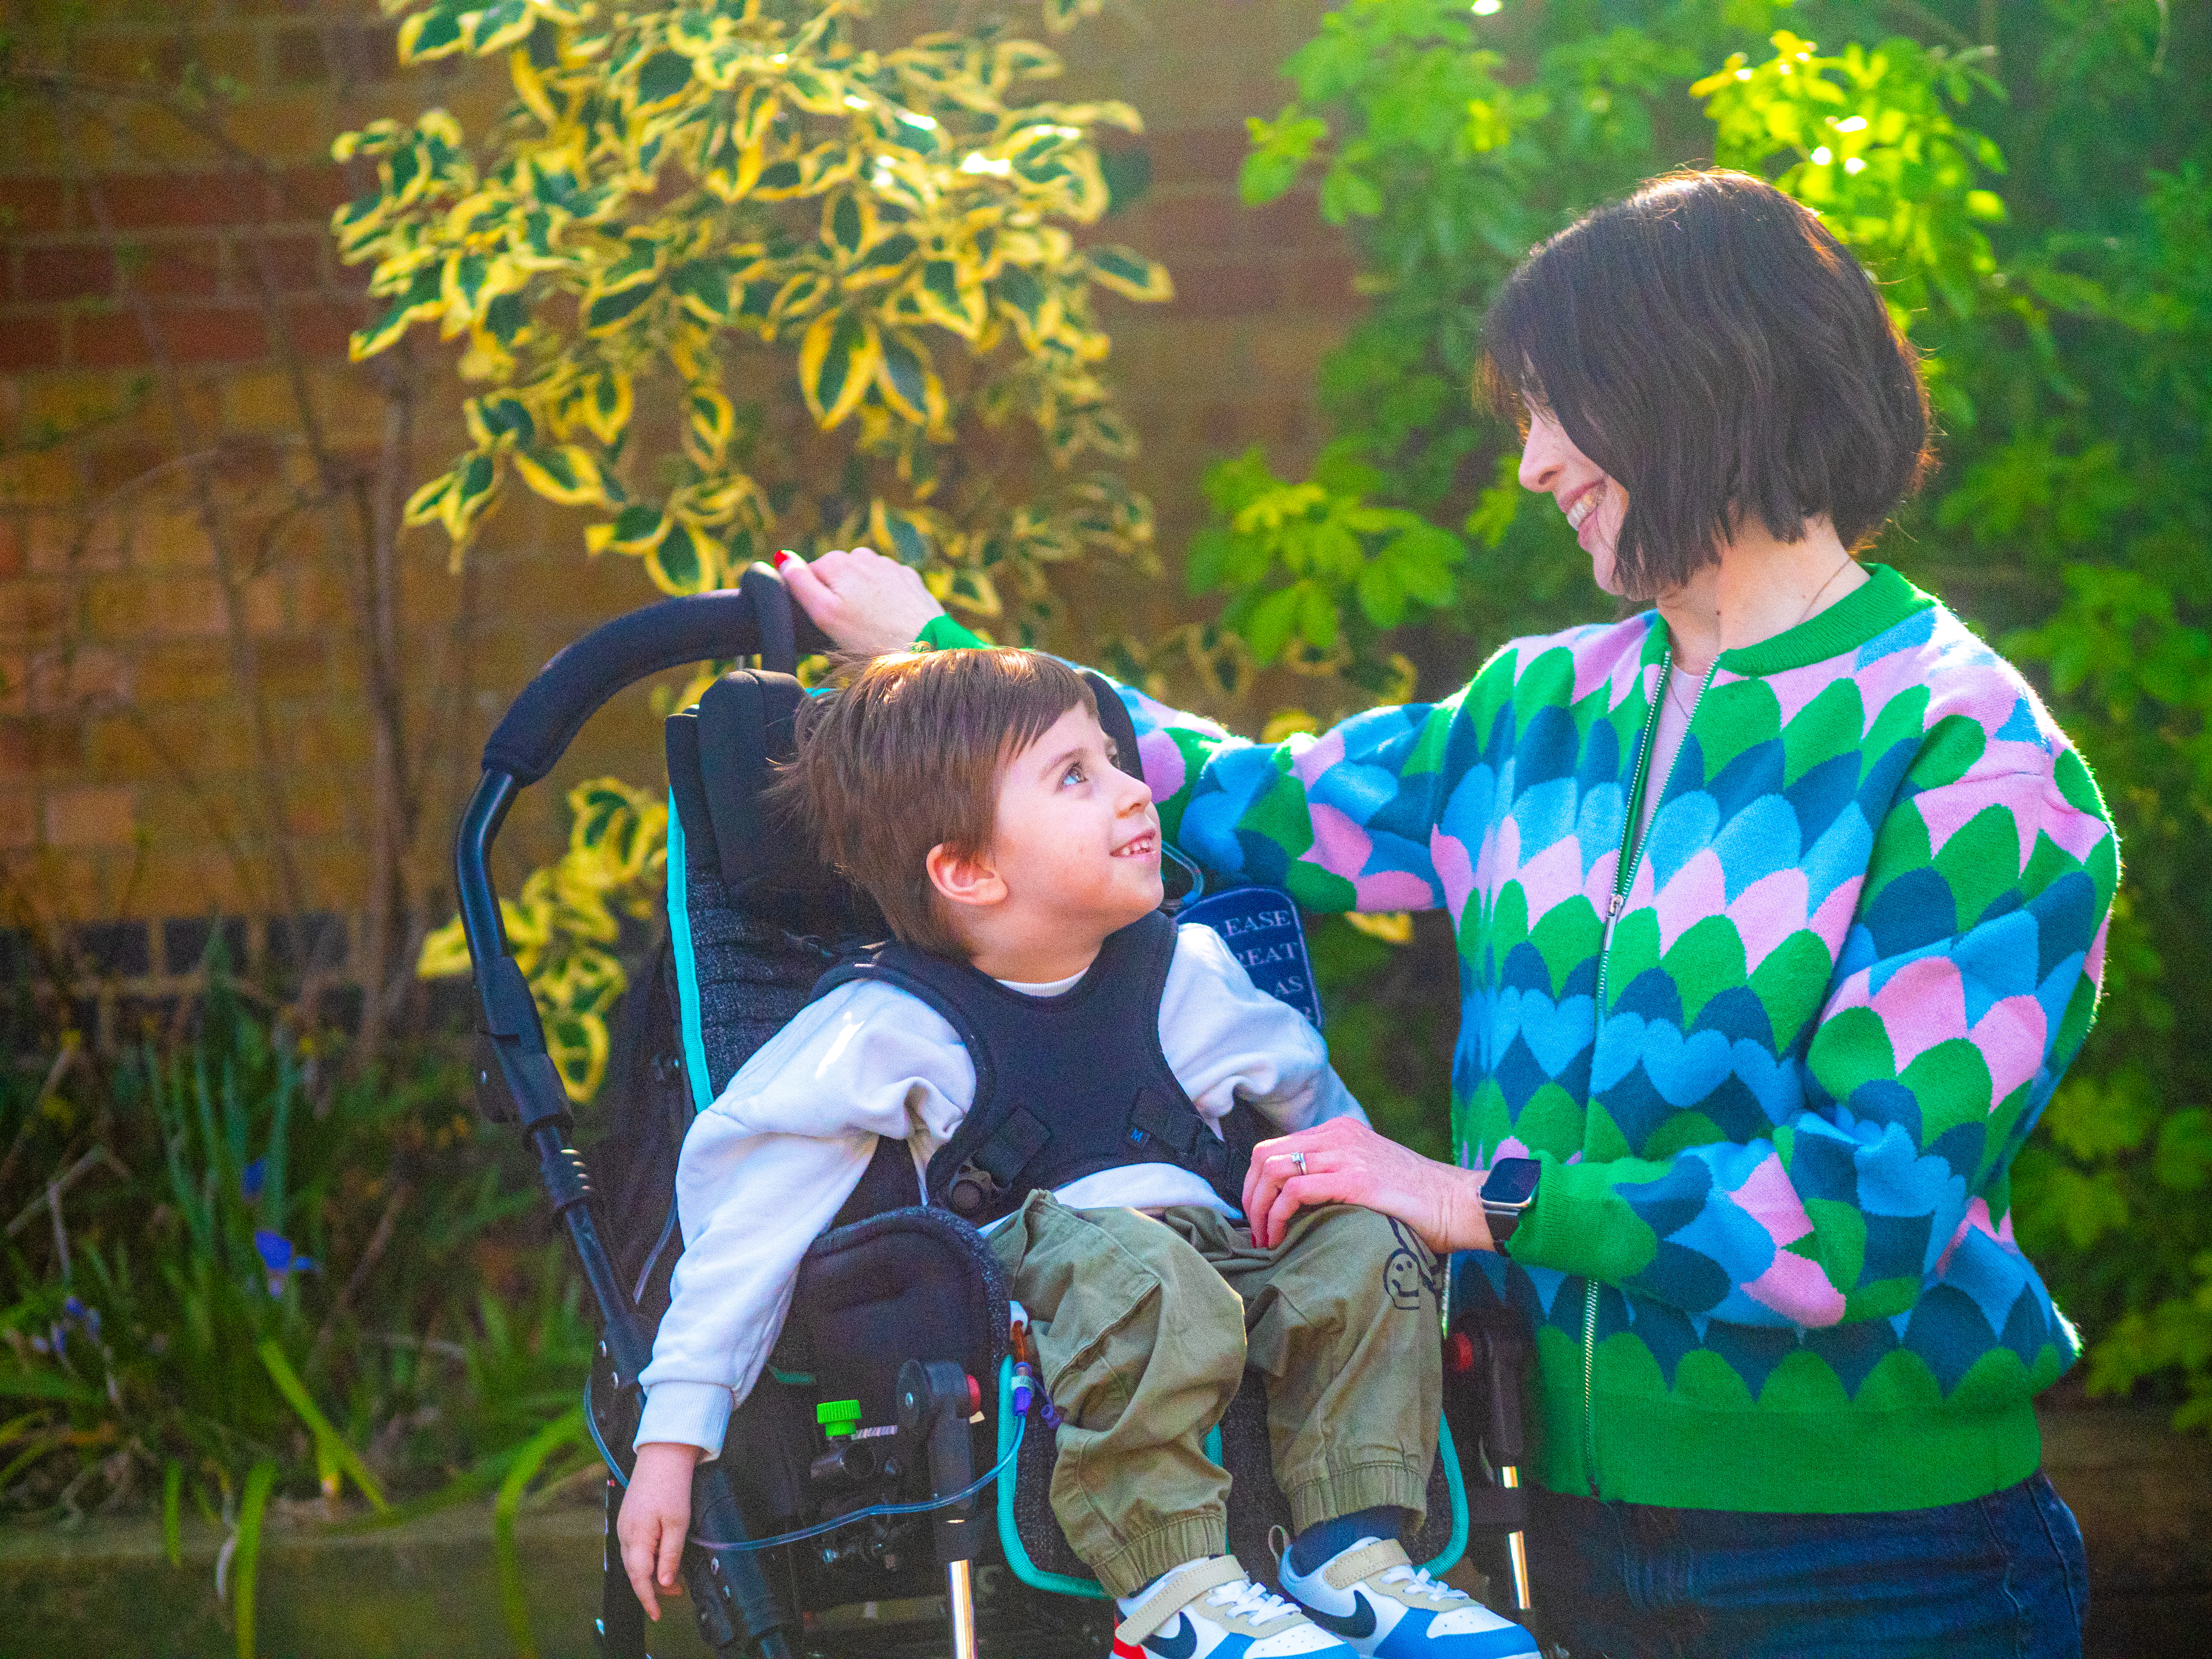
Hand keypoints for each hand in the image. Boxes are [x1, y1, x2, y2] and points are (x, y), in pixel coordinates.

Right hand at [618, 1441, 702, 1620]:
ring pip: (635, 1560)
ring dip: (651, 1572)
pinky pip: (635, 1547)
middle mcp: (625, 1533)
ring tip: (673, 1578)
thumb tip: (664, 1581)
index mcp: (636, 1536)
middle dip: (653, 1587)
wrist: (663, 1454)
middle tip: (677, 1592)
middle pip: (635, 1572)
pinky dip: (647, 1557)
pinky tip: (661, 1556)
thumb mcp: (678, 1522)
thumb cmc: (672, 1485)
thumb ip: (670, 1554)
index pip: (639, 1578)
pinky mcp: (629, 1518)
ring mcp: (624, 1525)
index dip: (649, 1599)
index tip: (657, 1614)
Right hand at [775, 546, 944, 653]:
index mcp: (838, 562)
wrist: (928, 646)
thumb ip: (799, 583)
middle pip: (837, 579)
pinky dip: (884, 604)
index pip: (808, 575)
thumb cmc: (871, 637)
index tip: (826, 624)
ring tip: (870, 630)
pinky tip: (890, 623)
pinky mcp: (910, 580)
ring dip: (861, 602)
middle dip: (838, 602)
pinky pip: (886, 590)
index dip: (813, 603)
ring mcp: (890, 566)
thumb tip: (782, 558)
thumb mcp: (825, 614)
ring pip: (862, 584)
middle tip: (848, 632)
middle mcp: (864, 556)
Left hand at [1241, 1116, 1492, 1253]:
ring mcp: (1347, 1155)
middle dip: (1250, 1196)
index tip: (1257, 1215)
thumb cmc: (1418, 1200)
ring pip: (1274, 1171)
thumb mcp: (1369, 1173)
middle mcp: (1338, 1136)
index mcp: (1340, 1131)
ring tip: (1264, 1239)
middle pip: (1265, 1155)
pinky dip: (1278, 1216)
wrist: (1460, 1203)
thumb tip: (1296, 1201)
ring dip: (1259, 1209)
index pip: (1275, 1147)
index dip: (1255, 1183)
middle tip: (1254, 1230)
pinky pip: (1296, 1191)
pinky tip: (1281, 1238)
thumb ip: (1337, 1174)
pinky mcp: (1355, 1180)